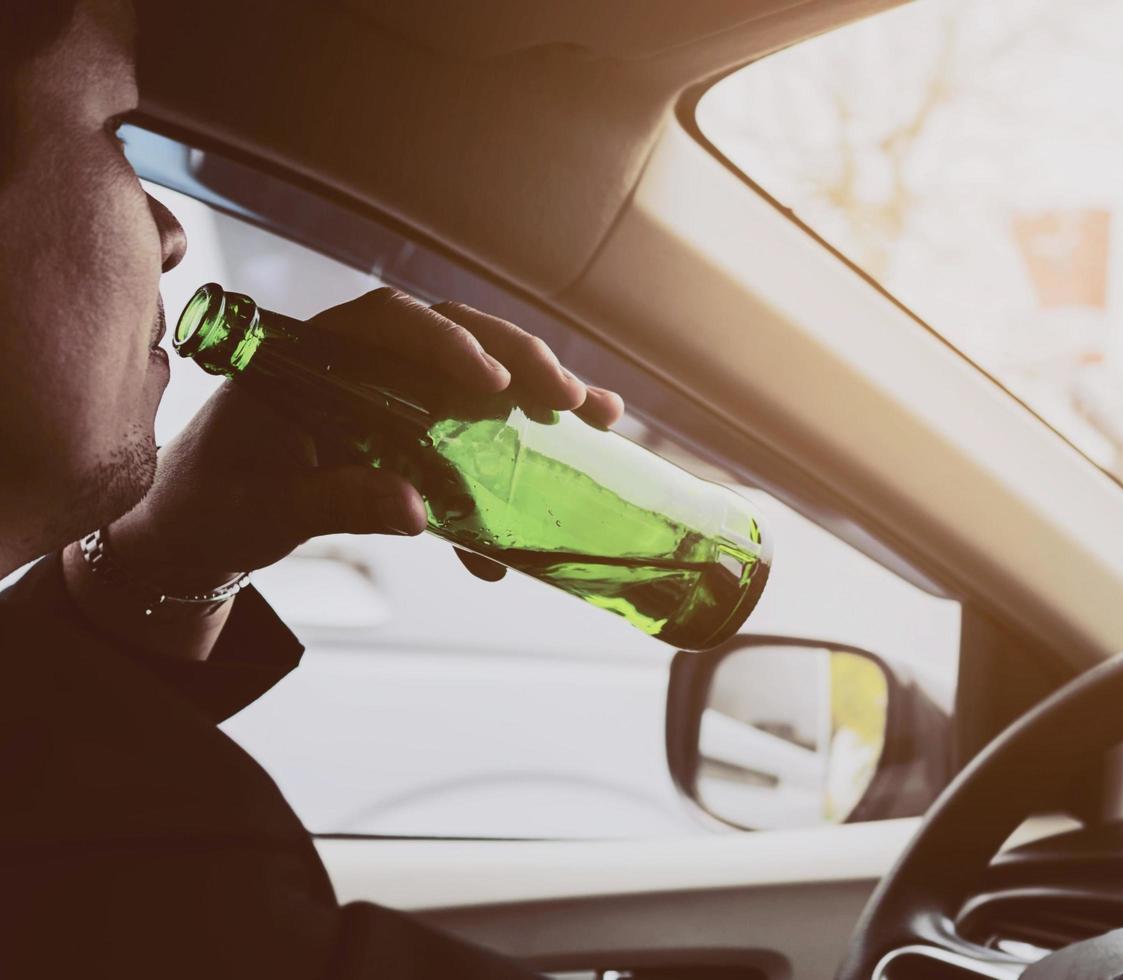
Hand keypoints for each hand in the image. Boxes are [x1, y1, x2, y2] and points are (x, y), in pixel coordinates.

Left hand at [108, 288, 623, 591]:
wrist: (192, 535)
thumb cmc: (212, 507)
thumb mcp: (266, 509)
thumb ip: (336, 502)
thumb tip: (420, 511)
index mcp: (310, 356)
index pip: (386, 321)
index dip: (445, 341)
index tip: (489, 379)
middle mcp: (359, 362)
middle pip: (451, 334)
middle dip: (518, 359)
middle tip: (569, 398)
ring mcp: (391, 392)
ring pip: (475, 370)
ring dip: (537, 389)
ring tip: (599, 416)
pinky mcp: (411, 430)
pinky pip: (474, 423)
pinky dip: (521, 438)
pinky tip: (576, 450)